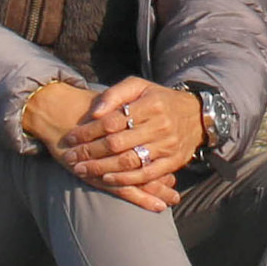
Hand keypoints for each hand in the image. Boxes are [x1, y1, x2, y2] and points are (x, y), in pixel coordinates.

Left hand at [60, 77, 203, 194]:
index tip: (70, 137)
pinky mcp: (172, 162)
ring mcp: (167, 146)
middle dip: (90, 152)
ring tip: (81, 170)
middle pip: (117, 143)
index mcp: (150, 104)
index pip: (112, 121)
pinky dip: (125, 179)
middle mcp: (160, 126)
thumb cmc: (159, 99)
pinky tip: (106, 178)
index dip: (88, 131)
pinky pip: (146, 175)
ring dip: (101, 168)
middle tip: (70, 156)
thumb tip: (94, 112)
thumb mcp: (139, 86)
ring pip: (129, 161)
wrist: (196, 116)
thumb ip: (115, 94)